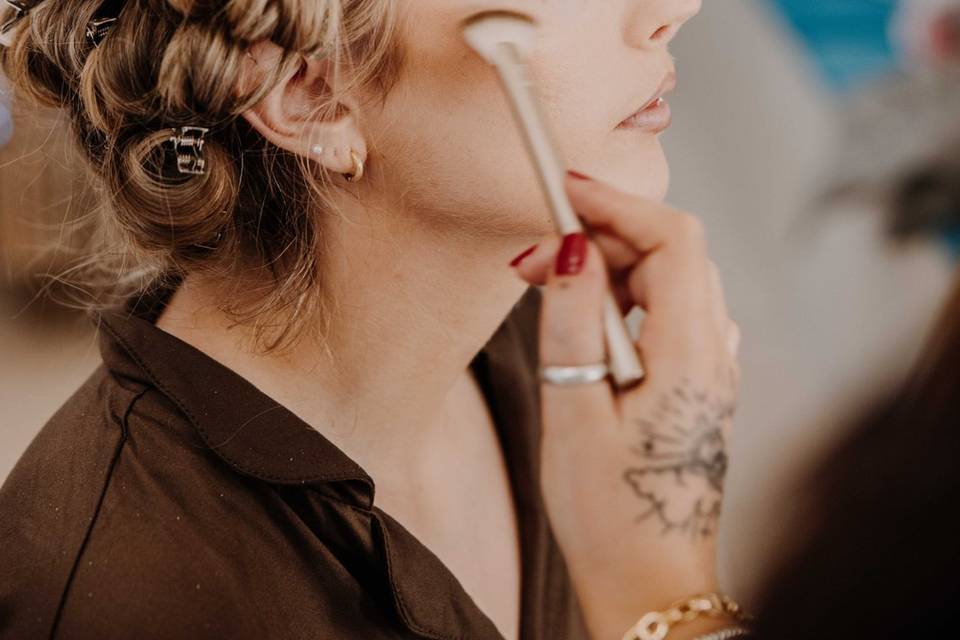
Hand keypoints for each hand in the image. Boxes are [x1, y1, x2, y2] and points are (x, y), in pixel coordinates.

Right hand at [511, 172, 740, 638]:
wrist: (649, 583)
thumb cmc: (608, 514)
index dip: (619, 203)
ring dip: (610, 269)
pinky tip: (590, 325)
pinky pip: (669, 316)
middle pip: (672, 254)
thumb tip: (572, 247)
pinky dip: (627, 300)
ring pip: (670, 282)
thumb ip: (573, 323)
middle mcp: (714, 355)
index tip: (564, 189)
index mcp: (690, 356)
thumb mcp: (573, 413)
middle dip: (601, 238)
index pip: (672, 240)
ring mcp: (711, 372)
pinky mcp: (697, 387)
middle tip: (529, 259)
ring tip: (548, 290)